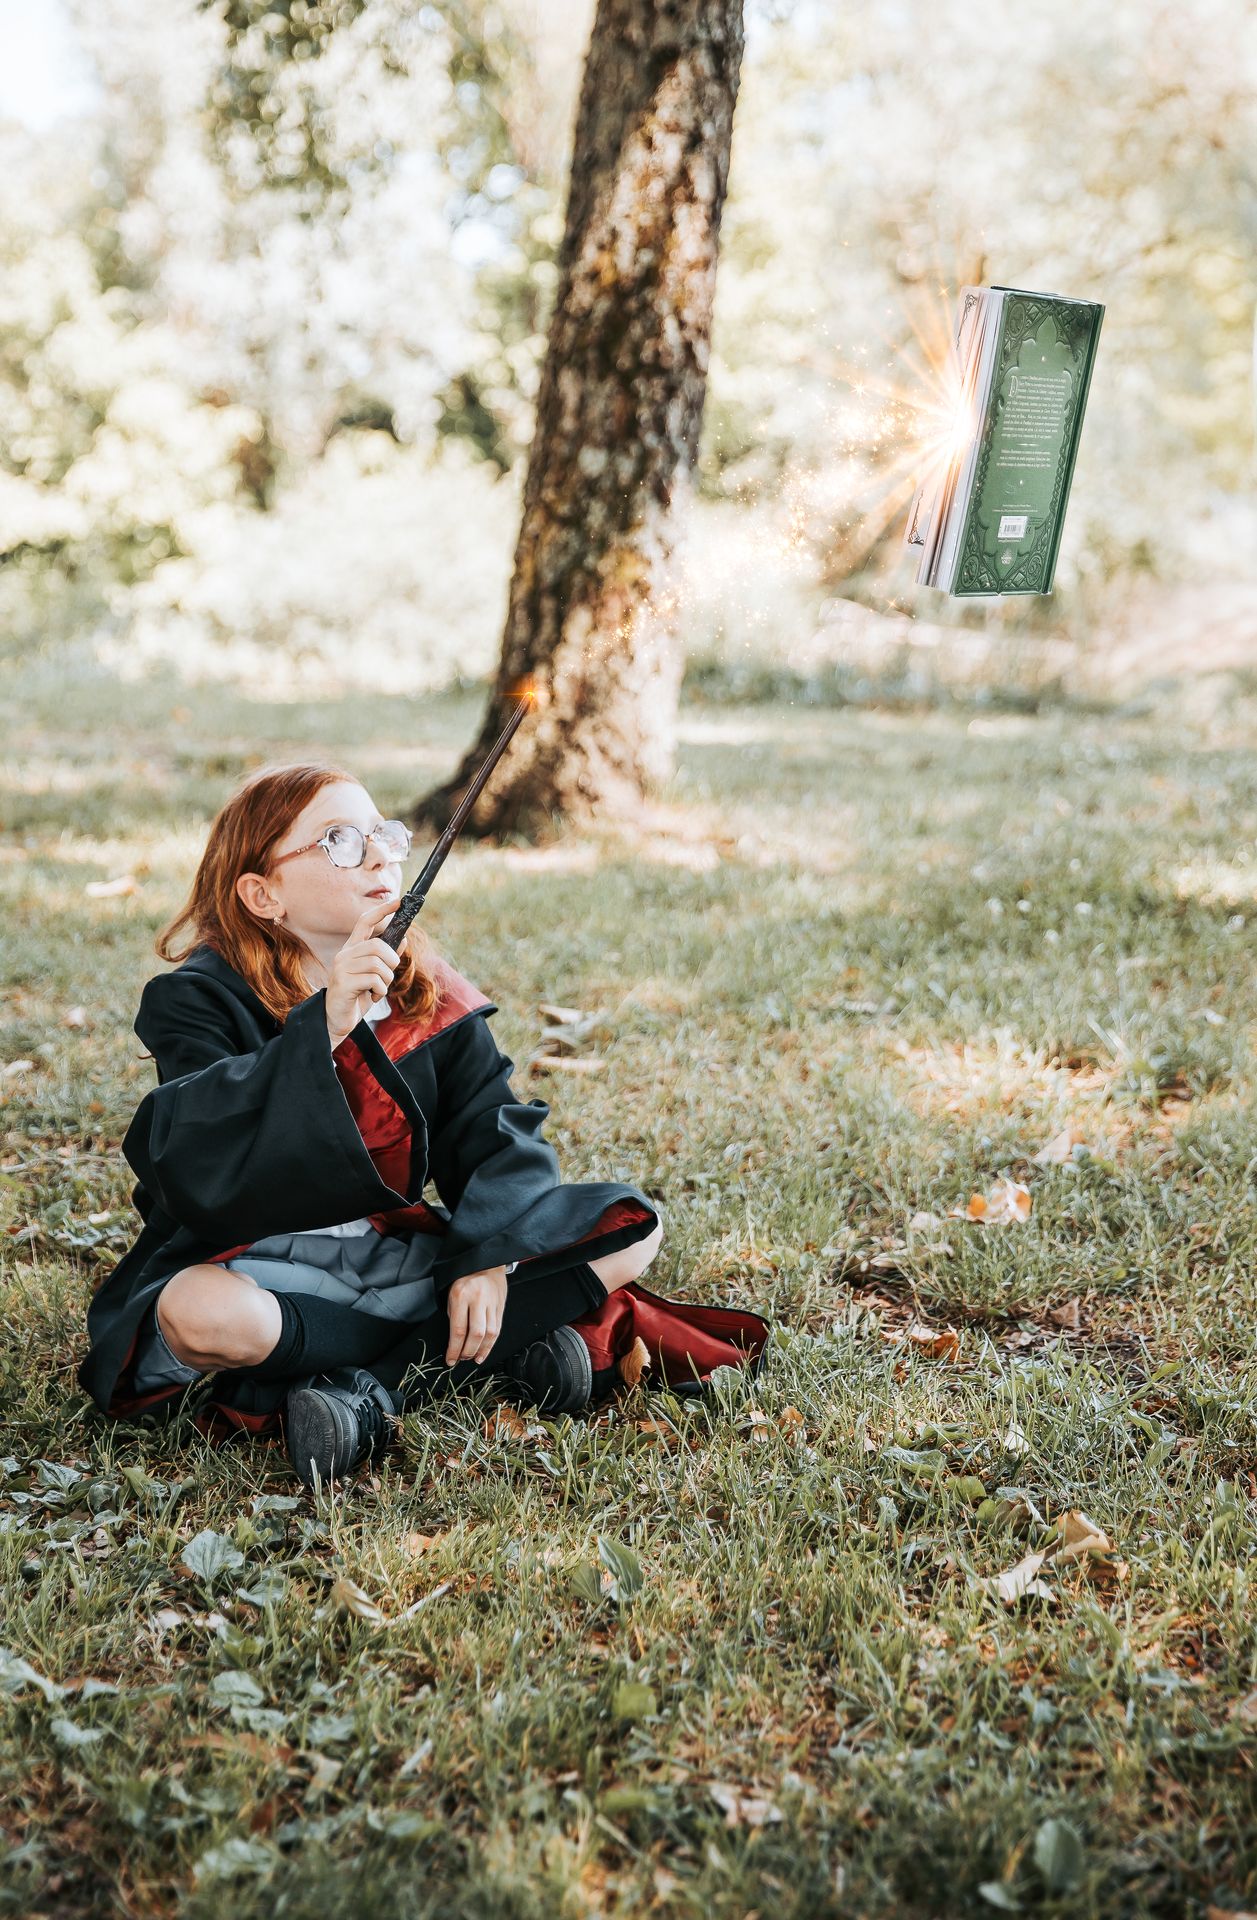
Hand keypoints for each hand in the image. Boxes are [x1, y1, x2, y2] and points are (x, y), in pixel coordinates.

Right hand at [325, 897, 400, 1046]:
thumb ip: (386, 958)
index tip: (398, 901)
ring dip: (386, 980)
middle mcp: (344, 954)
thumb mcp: (375, 976)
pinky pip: (374, 980)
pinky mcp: (343, 983)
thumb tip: (404, 939)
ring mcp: (342, 968)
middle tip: (388, 974)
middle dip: (391, 961)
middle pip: (377, 945)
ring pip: (378, 964)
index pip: (365, 921)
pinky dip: (380, 991)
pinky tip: (371, 997)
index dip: (382, 910)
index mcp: (352, 949)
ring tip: (378, 989)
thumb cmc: (357, 996)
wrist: (337, 1020)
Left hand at [445, 1265, 507, 1365]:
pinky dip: (491, 1343)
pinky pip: (497, 1328)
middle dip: (468, 1351)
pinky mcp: (501, 1306)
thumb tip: (456, 1342)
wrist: (486, 1263)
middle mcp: (478, 1299)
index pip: (458, 1330)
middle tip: (462, 1359)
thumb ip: (454, 1317)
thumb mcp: (452, 1295)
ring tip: (475, 1359)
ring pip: (490, 1333)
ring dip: (482, 1350)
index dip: (454, 1349)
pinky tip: (485, 1351)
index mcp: (461, 1296)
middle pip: (476, 1334)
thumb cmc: (464, 1280)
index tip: (450, 1360)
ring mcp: (492, 1302)